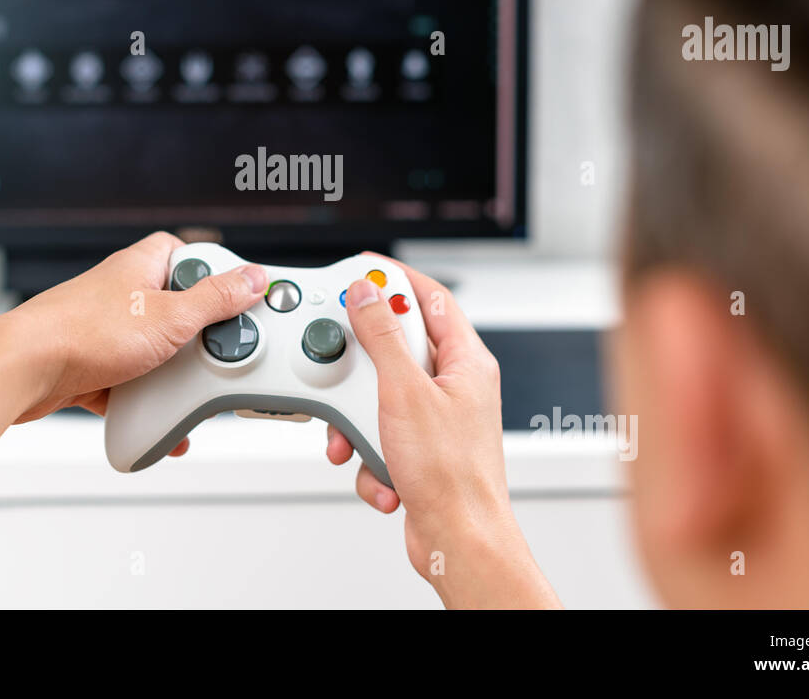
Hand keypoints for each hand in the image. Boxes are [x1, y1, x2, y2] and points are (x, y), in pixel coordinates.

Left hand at [0, 232, 268, 431]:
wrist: (22, 371)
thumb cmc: (82, 332)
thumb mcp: (170, 317)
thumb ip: (215, 299)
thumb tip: (251, 278)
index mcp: (141, 266)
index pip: (186, 254)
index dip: (213, 273)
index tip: (237, 299)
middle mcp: (121, 293)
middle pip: (175, 308)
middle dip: (194, 336)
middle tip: (211, 353)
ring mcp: (103, 329)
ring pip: (150, 348)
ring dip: (167, 371)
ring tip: (180, 387)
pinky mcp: (89, 363)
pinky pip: (126, 381)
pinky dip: (141, 399)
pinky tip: (152, 416)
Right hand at [324, 254, 559, 607]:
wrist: (457, 540)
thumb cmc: (452, 475)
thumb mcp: (404, 392)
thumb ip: (382, 337)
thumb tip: (367, 294)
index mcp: (465, 360)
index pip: (430, 298)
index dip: (395, 278)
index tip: (362, 268)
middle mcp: (455, 384)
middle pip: (396, 347)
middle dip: (362, 367)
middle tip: (343, 365)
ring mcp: (436, 418)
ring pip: (379, 396)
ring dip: (358, 419)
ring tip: (359, 438)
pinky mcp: (418, 448)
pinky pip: (378, 433)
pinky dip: (369, 451)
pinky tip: (381, 470)